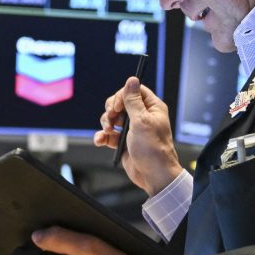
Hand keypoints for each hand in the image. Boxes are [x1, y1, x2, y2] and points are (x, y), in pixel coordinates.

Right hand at [94, 77, 182, 196]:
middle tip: (111, 120)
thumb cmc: (153, 149)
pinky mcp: (124, 141)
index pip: (134, 91)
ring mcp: (132, 129)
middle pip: (120, 103)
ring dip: (106, 123)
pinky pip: (109, 134)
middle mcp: (142, 116)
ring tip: (108, 132)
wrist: (153, 175)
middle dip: (111, 111)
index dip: (122, 96)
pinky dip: (103, 136)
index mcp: (152, 108)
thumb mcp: (141, 121)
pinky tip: (101, 140)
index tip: (117, 107)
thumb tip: (132, 79)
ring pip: (112, 118)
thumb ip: (133, 101)